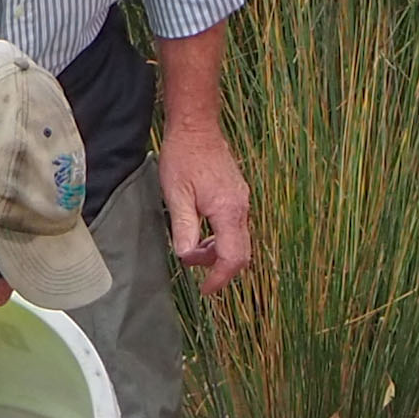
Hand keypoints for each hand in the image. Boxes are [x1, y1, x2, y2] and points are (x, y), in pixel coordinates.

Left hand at [159, 126, 253, 293]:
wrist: (196, 127)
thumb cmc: (184, 156)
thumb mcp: (176, 195)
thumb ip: (184, 229)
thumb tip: (188, 257)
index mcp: (228, 211)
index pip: (233, 258)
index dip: (219, 279)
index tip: (206, 290)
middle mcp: (241, 207)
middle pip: (241, 253)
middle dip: (219, 267)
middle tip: (195, 268)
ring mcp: (242, 200)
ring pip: (238, 240)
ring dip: (217, 251)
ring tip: (192, 245)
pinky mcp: (237, 195)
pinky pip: (235, 226)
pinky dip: (220, 237)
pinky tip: (201, 229)